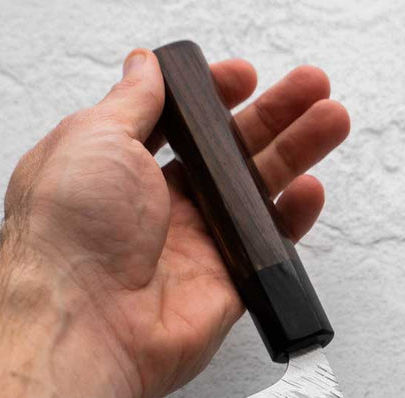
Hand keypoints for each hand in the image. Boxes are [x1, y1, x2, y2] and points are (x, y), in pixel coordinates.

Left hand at [1, 49, 349, 397]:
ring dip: (297, 155)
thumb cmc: (72, 233)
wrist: (84, 323)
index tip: (244, 77)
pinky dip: (292, 220)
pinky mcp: (225, 286)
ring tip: (332, 119)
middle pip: (230, 153)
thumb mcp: (95, 138)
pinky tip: (311, 190)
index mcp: (123, 169)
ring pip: (257, 194)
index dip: (214, 98)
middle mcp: (160, 208)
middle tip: (313, 87)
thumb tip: (145, 67)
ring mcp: (196, 248)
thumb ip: (132, 102)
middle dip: (275, 116)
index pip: (181, 125)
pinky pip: (267, 248)